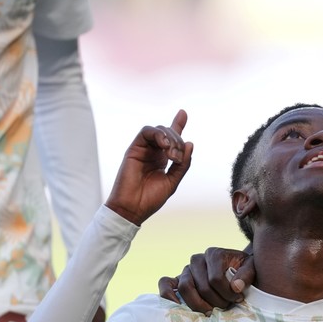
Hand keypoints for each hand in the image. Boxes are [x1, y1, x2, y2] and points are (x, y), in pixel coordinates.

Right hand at [105, 110, 192, 224]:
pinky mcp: (134, 149)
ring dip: (170, 138)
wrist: (132, 208)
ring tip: (172, 154)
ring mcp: (143, 150)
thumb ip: (182, 164)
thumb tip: (190, 143)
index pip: (171, 139)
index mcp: (162, 159)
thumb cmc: (150, 199)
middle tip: (177, 158)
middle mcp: (153, 152)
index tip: (183, 113)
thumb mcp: (172, 181)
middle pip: (169, 134)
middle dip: (178, 141)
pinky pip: (146, 132)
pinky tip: (164, 145)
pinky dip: (158, 135)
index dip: (178, 125)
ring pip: (159, 130)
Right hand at [158, 246, 252, 313]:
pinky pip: (165, 283)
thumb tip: (235, 287)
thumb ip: (246, 275)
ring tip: (210, 312)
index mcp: (214, 254)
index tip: (238, 299)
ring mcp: (186, 270)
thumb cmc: (242, 270)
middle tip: (226, 308)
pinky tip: (179, 308)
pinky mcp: (177, 279)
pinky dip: (168, 295)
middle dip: (216, 302)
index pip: (215, 279)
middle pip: (202, 287)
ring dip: (198, 304)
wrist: (235, 268)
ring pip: (185, 288)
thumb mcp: (251, 268)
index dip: (227, 293)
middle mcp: (197, 260)